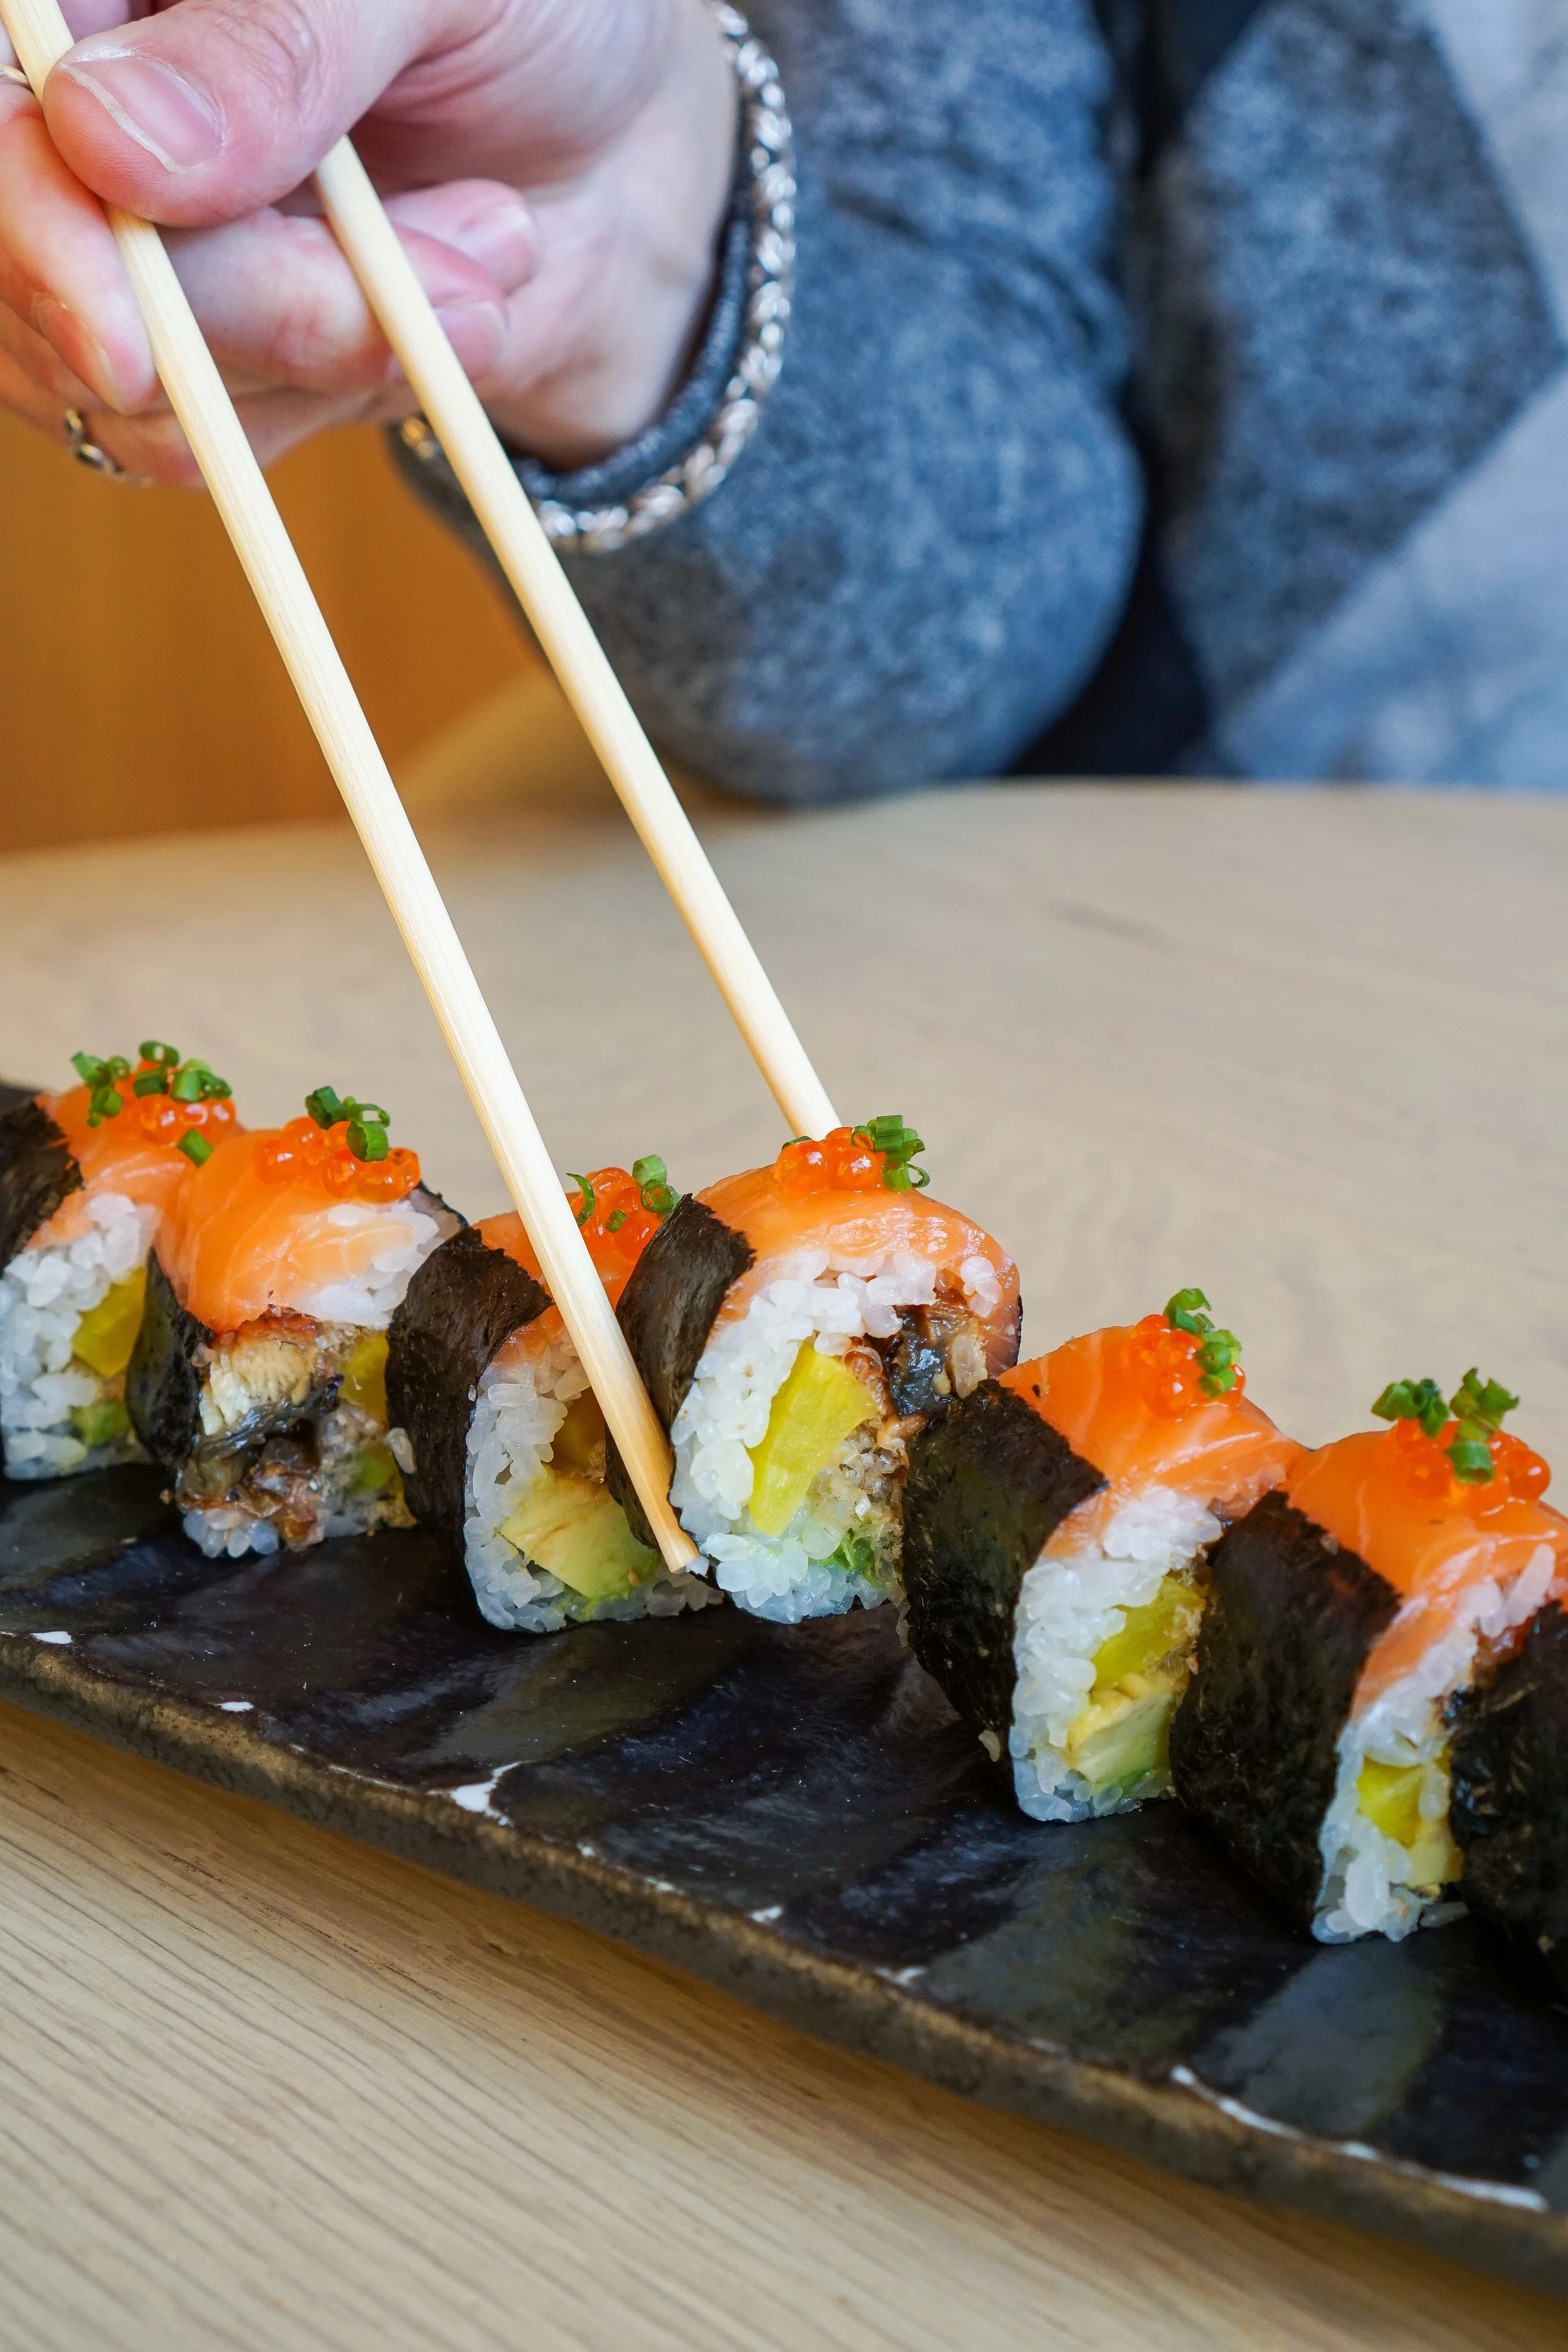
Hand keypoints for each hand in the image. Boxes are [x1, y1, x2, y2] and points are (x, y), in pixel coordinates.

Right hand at [0, 0, 736, 483]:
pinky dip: (349, 395)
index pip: (1, 130)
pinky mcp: (204, 364)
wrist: (624, 144)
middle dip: (265, 311)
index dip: (40, 236)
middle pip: (59, 283)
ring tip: (487, 253)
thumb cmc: (532, 13)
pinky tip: (456, 311)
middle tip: (465, 272)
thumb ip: (274, 50)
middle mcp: (80, 119)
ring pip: (136, 389)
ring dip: (340, 348)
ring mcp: (130, 254)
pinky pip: (215, 446)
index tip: (126, 341)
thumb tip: (108, 143)